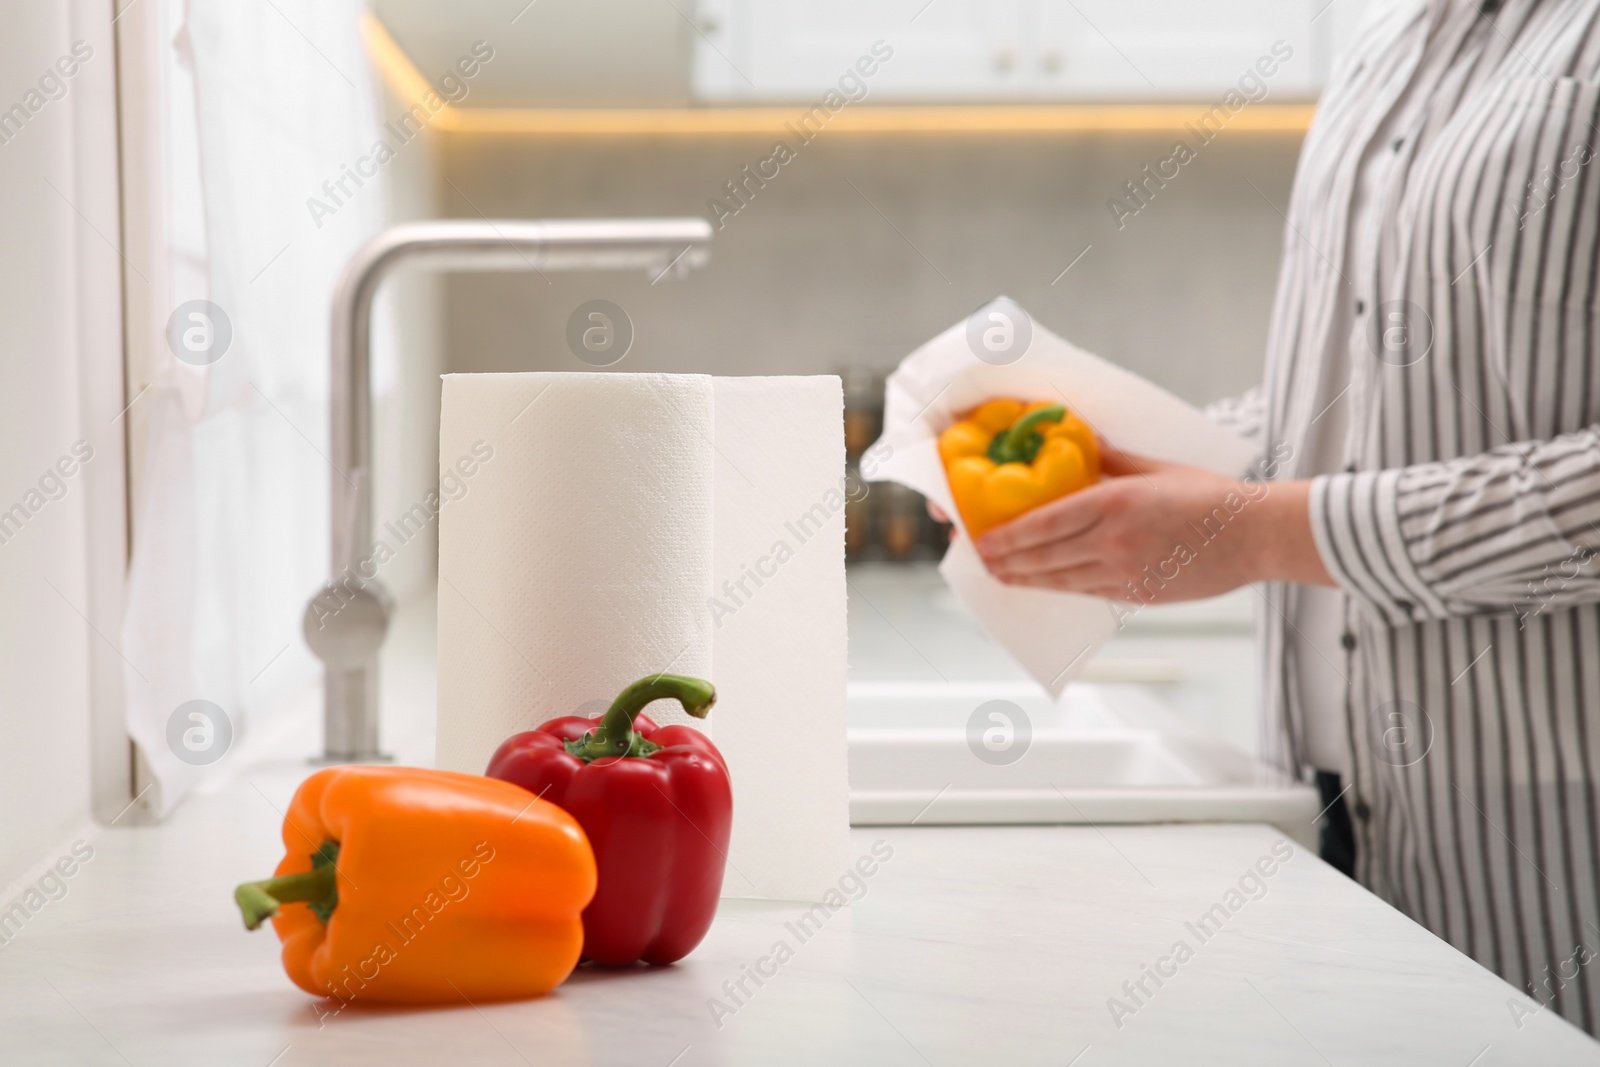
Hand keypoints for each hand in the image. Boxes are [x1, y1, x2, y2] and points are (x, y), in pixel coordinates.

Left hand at [973, 444, 1332, 601]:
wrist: (1254, 535)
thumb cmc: (1210, 496)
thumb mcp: (1153, 468)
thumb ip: (1109, 461)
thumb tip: (1079, 447)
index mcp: (1113, 503)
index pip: (1043, 524)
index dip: (1008, 536)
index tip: (983, 540)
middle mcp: (1112, 541)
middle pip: (1044, 557)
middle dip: (1007, 561)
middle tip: (982, 562)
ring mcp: (1125, 572)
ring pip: (1061, 581)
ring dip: (1027, 580)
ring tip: (1004, 577)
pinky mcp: (1138, 593)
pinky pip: (1088, 592)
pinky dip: (1062, 588)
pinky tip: (1047, 584)